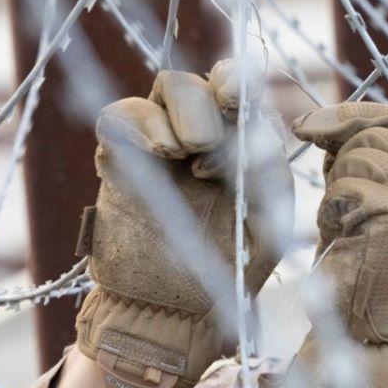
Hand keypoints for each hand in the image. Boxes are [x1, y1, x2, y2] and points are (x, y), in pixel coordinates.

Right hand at [75, 59, 292, 387]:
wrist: (176, 309)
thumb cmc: (229, 268)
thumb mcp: (268, 219)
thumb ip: (267, 169)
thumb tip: (251, 124)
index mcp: (244, 146)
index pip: (243, 90)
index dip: (240, 83)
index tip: (238, 103)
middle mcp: (203, 135)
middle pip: (205, 79)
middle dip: (212, 99)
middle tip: (210, 142)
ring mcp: (160, 141)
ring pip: (169, 85)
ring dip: (185, 111)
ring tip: (187, 154)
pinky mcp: (119, 156)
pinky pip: (121, 114)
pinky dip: (141, 122)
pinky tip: (159, 152)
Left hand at [281, 102, 387, 387]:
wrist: (377, 339)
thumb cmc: (365, 277)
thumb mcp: (368, 206)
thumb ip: (362, 164)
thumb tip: (327, 123)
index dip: (349, 113)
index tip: (306, 128)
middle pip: (375, 130)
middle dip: (339, 158)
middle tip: (337, 204)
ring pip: (358, 157)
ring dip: (336, 192)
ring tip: (348, 234)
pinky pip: (348, 187)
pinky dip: (333, 214)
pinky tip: (346, 244)